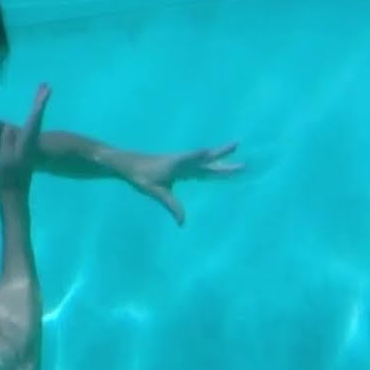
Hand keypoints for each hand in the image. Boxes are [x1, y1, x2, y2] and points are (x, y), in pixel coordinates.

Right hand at [0, 83, 49, 195]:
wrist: (13, 198)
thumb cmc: (7, 181)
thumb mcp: (4, 162)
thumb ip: (7, 144)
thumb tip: (9, 127)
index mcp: (26, 144)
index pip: (34, 119)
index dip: (39, 104)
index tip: (46, 89)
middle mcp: (30, 143)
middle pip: (37, 118)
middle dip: (40, 102)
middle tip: (45, 86)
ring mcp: (29, 148)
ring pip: (35, 123)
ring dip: (37, 109)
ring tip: (40, 96)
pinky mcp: (25, 152)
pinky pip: (30, 130)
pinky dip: (32, 119)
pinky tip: (30, 119)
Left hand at [122, 142, 243, 225]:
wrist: (130, 165)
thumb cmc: (141, 177)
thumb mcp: (155, 192)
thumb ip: (171, 205)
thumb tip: (182, 223)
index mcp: (176, 164)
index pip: (190, 158)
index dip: (198, 155)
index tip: (209, 151)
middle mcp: (183, 161)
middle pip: (206, 158)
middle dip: (222, 153)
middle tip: (238, 146)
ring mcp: (184, 162)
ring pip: (206, 162)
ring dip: (221, 160)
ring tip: (237, 162)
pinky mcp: (182, 166)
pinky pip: (201, 166)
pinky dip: (211, 166)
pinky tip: (217, 167)